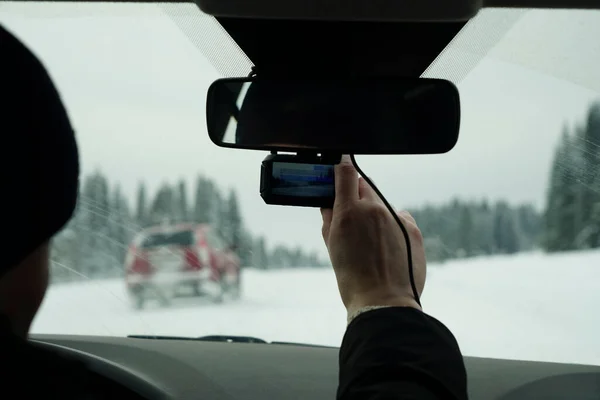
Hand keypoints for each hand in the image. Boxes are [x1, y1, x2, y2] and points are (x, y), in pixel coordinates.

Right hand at [321, 156, 425, 315]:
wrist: (383, 302)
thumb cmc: (353, 279)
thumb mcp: (332, 246)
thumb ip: (330, 218)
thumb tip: (329, 202)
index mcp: (349, 212)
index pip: (346, 172)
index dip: (341, 164)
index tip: (340, 162)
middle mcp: (374, 209)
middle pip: (364, 186)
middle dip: (356, 194)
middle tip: (352, 213)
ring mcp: (396, 217)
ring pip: (381, 202)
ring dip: (374, 211)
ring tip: (371, 240)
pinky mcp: (413, 228)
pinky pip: (398, 216)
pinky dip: (391, 224)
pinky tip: (387, 245)